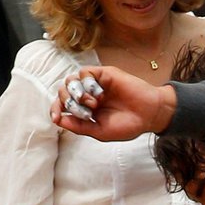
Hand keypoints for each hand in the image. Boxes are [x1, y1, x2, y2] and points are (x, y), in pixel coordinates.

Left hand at [50, 64, 171, 143]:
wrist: (148, 115)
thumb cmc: (127, 125)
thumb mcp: (100, 131)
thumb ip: (79, 126)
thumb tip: (58, 120)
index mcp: (85, 110)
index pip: (63, 105)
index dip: (56, 108)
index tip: (56, 116)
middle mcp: (87, 95)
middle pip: (64, 91)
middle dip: (69, 102)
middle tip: (86, 112)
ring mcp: (94, 84)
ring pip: (71, 80)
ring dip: (77, 92)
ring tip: (93, 104)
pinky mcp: (103, 74)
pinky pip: (85, 72)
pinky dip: (88, 84)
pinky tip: (100, 94)